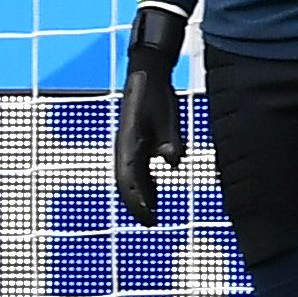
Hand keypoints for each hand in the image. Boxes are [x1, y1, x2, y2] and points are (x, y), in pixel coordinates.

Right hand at [114, 3, 187, 227]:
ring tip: (153, 212)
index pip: (129, 180)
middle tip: (151, 222)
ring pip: (131, 177)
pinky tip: (156, 191)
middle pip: (127, 182)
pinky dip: (145, 182)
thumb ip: (171, 141)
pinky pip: (137, 168)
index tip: (149, 218)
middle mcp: (124, 147)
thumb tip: (173, 163)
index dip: (138, 201)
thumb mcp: (168, 117)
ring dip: (140, 194)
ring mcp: (128, 144)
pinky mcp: (136, 141)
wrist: (146, 74)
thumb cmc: (156, 95)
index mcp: (129, 143)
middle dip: (137, 203)